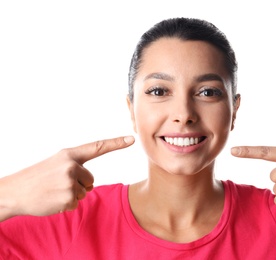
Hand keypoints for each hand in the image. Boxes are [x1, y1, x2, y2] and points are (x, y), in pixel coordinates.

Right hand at [0, 136, 134, 219]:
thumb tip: (90, 184)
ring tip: (53, 191)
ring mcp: (70, 181)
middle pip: (91, 180)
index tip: (131, 139)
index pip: (97, 147)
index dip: (116, 143)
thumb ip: (75, 168)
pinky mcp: (68, 196)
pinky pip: (76, 203)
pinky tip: (52, 199)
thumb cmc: (37, 179)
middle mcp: (71, 165)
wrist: (14, 192)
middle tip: (57, 184)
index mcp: (69, 155)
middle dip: (79, 185)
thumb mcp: (55, 165)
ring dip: (71, 195)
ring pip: (84, 192)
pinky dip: (65, 204)